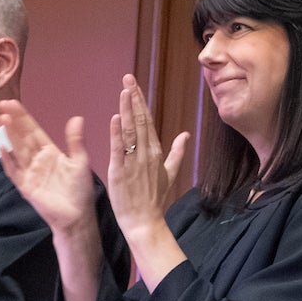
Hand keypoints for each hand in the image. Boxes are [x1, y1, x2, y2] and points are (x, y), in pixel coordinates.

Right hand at [0, 101, 108, 300]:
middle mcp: (37, 160)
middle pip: (22, 137)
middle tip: (3, 105)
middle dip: (14, 122)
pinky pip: (14, 172)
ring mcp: (30, 173)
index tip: (13, 103)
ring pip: (17, 150)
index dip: (24, 117)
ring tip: (3, 120)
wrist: (77, 217)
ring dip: (10, 136)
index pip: (34, 130)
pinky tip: (2, 149)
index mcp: (50, 152)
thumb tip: (77, 118)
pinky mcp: (26, 187)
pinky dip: (8, 161)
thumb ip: (75, 141)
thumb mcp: (80, 162)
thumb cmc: (80, 191)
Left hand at [104, 75, 189, 237]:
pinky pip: (119, 149)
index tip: (134, 85)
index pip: (148, 121)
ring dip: (127, 109)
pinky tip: (116, 117)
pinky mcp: (120, 172)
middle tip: (127, 78)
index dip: (140, 102)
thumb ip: (177, 152)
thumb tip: (185, 134)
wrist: (146, 222)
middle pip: (140, 120)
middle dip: (134, 98)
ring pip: (130, 131)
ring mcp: (133, 162)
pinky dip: (117, 133)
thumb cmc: (155, 199)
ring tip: (123, 90)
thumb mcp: (169, 173)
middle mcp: (146, 154)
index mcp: (156, 152)